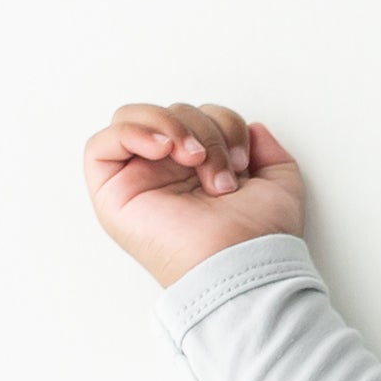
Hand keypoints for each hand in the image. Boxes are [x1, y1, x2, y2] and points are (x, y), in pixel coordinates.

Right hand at [85, 101, 304, 288]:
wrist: (244, 266)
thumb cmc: (261, 239)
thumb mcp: (280, 184)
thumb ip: (269, 152)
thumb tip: (254, 128)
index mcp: (199, 172)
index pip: (198, 117)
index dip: (223, 123)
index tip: (242, 160)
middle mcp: (166, 175)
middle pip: (170, 114)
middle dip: (203, 130)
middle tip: (220, 172)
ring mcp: (137, 183)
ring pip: (133, 119)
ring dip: (172, 126)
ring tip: (195, 159)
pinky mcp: (112, 196)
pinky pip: (100, 145)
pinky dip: (132, 132)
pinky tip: (163, 148)